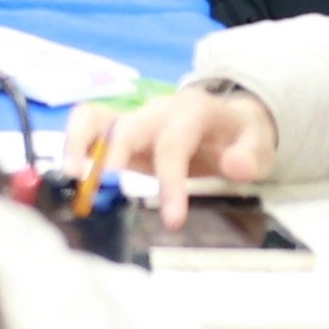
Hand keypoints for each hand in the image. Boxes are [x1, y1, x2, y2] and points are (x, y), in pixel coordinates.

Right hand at [84, 86, 280, 227]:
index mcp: (193, 110)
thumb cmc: (240, 138)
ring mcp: (134, 115)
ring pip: (94, 117)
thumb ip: (249, 156)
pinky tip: (69, 174)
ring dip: (78, 146)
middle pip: (126, 128)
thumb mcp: (259, 146)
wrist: (230, 122)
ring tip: (72, 179)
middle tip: (101, 195)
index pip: (174, 144)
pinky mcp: (117, 128)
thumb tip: (235, 166)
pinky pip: (86, 124)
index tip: (172, 219)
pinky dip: (72, 144)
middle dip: (112, 161)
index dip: (170, 181)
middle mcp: (157, 109)